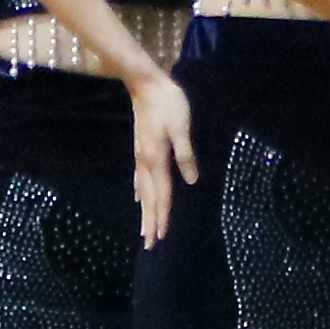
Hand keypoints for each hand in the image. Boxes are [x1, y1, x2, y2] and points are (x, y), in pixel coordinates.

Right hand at [122, 63, 197, 245]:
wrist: (145, 84)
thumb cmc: (168, 103)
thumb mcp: (181, 127)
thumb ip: (186, 154)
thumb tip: (191, 180)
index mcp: (157, 159)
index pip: (162, 194)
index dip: (163, 216)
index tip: (161, 237)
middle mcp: (146, 162)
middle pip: (150, 198)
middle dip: (150, 221)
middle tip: (149, 244)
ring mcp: (141, 155)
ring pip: (143, 191)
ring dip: (145, 211)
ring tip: (144, 229)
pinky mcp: (140, 148)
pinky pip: (139, 178)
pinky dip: (139, 192)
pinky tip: (137, 198)